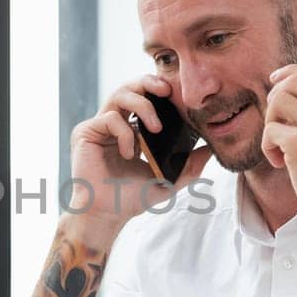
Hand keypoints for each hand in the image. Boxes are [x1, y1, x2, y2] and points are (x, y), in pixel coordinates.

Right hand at [67, 75, 212, 228]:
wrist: (107, 214)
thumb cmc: (131, 199)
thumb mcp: (166, 181)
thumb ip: (188, 167)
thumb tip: (210, 151)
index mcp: (130, 130)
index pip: (143, 98)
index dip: (159, 90)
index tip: (178, 95)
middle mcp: (113, 124)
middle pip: (129, 87)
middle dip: (149, 82)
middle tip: (167, 90)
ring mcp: (98, 126)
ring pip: (119, 95)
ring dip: (143, 106)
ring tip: (156, 128)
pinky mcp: (85, 132)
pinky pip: (110, 118)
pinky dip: (126, 134)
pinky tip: (129, 154)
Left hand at [261, 65, 296, 244]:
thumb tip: (287, 85)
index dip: (290, 74)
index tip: (274, 81)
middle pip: (294, 82)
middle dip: (276, 98)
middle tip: (276, 123)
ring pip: (278, 101)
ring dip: (272, 124)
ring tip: (281, 147)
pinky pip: (270, 131)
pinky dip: (269, 148)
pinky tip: (282, 163)